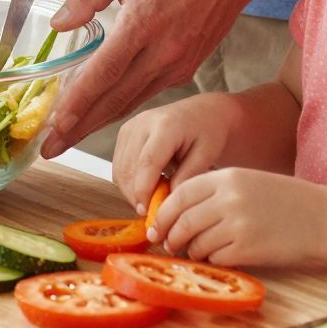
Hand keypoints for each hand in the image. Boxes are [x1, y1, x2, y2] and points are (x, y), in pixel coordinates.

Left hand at [42, 0, 243, 152]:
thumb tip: (61, 23)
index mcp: (144, 22)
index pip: (105, 72)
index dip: (79, 101)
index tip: (55, 123)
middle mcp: (163, 51)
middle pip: (115, 99)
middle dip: (80, 127)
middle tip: (50, 147)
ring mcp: (178, 64)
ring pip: (132, 102)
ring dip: (98, 123)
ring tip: (68, 137)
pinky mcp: (187, 69)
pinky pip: (147, 93)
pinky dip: (122, 106)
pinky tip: (101, 112)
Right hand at [112, 94, 239, 213]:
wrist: (201, 111)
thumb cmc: (208, 131)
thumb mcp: (207, 154)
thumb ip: (188, 177)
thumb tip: (170, 203)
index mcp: (165, 125)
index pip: (147, 162)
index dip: (144, 190)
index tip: (148, 212)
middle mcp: (142, 123)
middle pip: (129, 168)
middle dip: (136, 196)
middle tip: (152, 216)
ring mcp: (130, 127)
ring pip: (120, 169)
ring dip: (131, 191)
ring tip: (152, 202)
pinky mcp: (124, 134)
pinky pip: (119, 166)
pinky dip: (128, 182)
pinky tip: (147, 188)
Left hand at [149, 167, 325, 269]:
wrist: (323, 219)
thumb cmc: (284, 202)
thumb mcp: (248, 182)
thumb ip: (215, 192)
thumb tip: (176, 213)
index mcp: (228, 177)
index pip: (180, 194)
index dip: (163, 212)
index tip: (157, 225)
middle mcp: (229, 198)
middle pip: (183, 221)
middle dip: (171, 236)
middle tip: (169, 245)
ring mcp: (238, 224)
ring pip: (196, 243)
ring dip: (192, 251)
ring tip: (197, 252)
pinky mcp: (248, 248)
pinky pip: (215, 258)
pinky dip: (213, 260)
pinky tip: (223, 256)